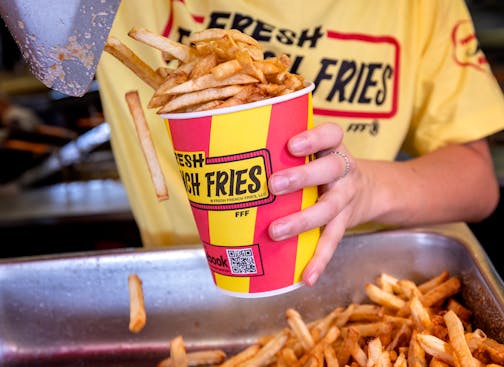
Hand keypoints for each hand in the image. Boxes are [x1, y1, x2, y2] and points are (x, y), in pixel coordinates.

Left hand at [267, 123, 368, 285]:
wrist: (368, 190)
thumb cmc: (322, 166)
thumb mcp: (315, 151)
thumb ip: (283, 150)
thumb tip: (227, 157)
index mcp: (332, 148)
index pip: (332, 134)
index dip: (314, 138)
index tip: (291, 145)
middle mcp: (343, 171)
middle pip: (329, 169)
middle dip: (302, 177)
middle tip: (273, 185)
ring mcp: (345, 197)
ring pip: (329, 208)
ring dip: (302, 220)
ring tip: (275, 231)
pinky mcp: (344, 223)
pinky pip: (332, 241)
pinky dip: (319, 260)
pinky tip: (305, 277)